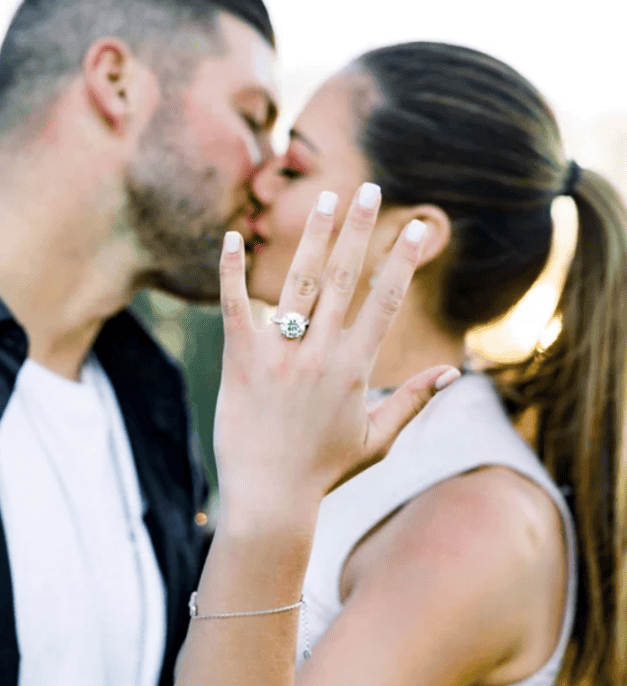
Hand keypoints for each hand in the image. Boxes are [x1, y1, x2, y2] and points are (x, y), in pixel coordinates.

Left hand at [214, 185, 459, 525]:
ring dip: (315, 236)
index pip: (384, 300)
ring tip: (328, 199)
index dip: (401, 259)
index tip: (415, 224)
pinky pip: (234, 306)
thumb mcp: (377, 439)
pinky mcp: (240, 360)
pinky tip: (233, 235)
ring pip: (299, 282)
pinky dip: (231, 270)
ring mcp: (278, 354)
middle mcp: (320, 352)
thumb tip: (453, 372)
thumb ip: (413, 401)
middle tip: (370, 188)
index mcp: (355, 367)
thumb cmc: (324, 471)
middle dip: (360, 229)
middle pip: (344, 278)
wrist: (270, 498)